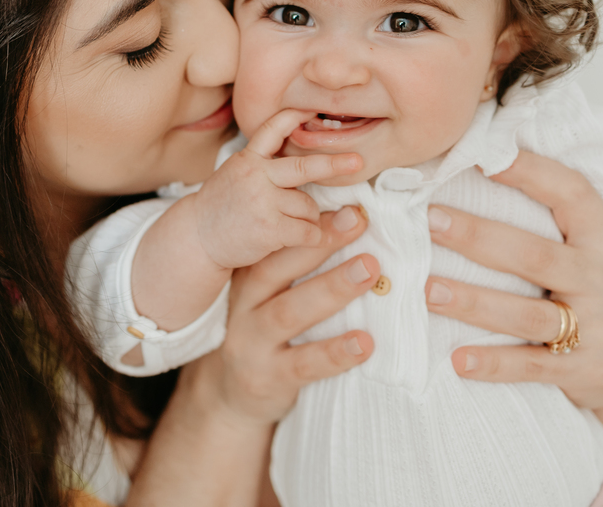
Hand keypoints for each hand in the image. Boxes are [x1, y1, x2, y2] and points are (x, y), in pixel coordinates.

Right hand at [128, 209, 377, 506]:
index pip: (275, 245)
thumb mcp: (271, 298)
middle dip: (318, 244)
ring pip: (289, 312)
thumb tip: (354, 227)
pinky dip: (335, 352)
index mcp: (249, 280)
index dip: (309, 224)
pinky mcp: (269, 378)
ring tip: (370, 270)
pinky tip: (365, 342)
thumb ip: (298, 271)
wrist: (232, 396)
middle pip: (277, 269)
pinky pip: (304, 364)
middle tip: (358, 221)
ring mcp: (253, 343)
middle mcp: (245, 306)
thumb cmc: (266, 336)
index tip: (348, 206)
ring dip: (331, 289)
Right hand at [186, 108, 361, 268]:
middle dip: (333, 164)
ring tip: (288, 224)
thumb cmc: (221, 207)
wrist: (196, 237)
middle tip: (356, 161)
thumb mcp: (235, 174)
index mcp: (248, 159)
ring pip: (308, 206)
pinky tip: (302, 238)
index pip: (272, 129)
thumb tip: (298, 153)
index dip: (293, 117)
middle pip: (304, 167)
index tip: (312, 110)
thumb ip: (261, 163)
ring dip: (307, 217)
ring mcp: (262, 201)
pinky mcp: (269, 228)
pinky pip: (308, 230)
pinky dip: (312, 236)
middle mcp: (255, 176)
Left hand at [423, 151, 602, 427]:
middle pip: (534, 255)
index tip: (482, 156)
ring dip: (474, 303)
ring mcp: (600, 329)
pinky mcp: (587, 372)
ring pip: (528, 314)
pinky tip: (458, 361)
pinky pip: (534, 367)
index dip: (530, 172)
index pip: (571, 194)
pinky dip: (495, 364)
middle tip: (429, 222)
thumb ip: (551, 219)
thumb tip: (482, 164)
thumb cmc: (598, 293)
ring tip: (429, 291)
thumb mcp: (592, 250)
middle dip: (477, 237)